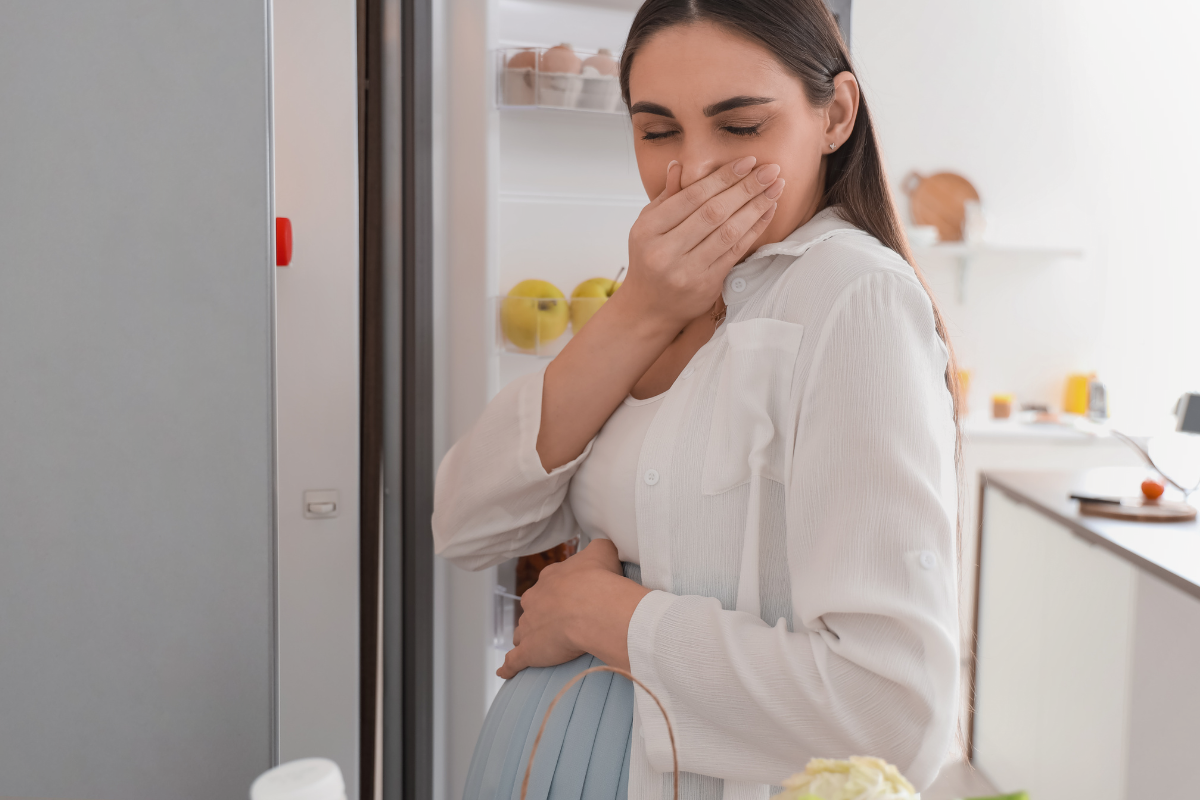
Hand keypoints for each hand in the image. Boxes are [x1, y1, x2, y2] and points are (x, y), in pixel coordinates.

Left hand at [498, 540, 648, 678]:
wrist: (594, 607)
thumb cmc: (599, 579)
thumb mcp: (603, 551)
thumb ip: (599, 547)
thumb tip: (601, 546)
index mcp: (551, 578)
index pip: (550, 584)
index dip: (560, 592)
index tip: (570, 598)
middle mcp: (535, 599)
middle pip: (533, 607)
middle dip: (542, 614)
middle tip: (560, 623)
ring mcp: (529, 625)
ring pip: (524, 631)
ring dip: (529, 637)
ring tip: (540, 646)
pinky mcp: (529, 651)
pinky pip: (514, 660)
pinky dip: (510, 666)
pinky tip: (506, 671)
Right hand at [620, 156, 784, 331]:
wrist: (648, 308)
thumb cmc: (649, 260)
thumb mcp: (647, 225)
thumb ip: (666, 196)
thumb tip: (679, 165)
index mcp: (648, 230)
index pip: (691, 196)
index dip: (722, 177)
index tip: (748, 162)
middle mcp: (665, 251)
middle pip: (713, 212)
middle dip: (746, 188)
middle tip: (771, 170)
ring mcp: (686, 270)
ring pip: (728, 232)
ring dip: (756, 207)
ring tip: (775, 188)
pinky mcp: (706, 285)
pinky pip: (736, 251)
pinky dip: (754, 229)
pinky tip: (766, 212)